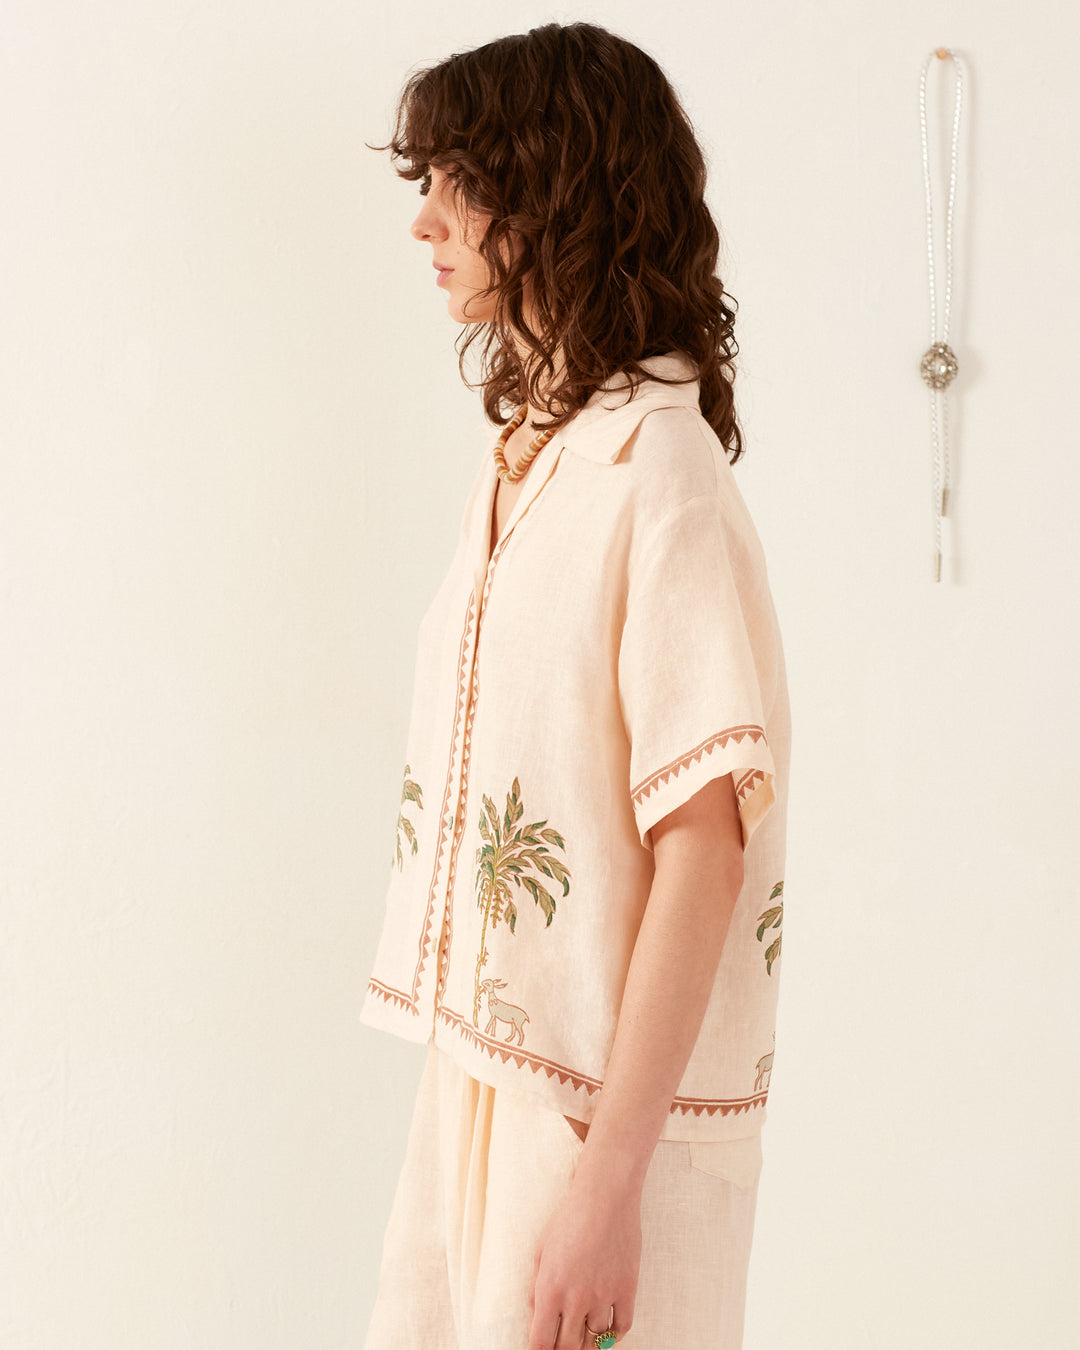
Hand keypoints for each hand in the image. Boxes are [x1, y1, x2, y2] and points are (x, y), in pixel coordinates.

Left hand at [526, 1165, 641, 1349]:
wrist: (605, 1196)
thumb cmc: (569, 1217)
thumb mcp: (541, 1249)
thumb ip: (535, 1286)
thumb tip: (534, 1313)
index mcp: (550, 1289)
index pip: (540, 1342)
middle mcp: (576, 1298)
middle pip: (568, 1347)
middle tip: (560, 1347)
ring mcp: (604, 1296)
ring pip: (594, 1341)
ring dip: (585, 1344)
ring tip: (580, 1339)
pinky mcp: (627, 1289)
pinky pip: (621, 1328)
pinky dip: (613, 1336)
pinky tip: (605, 1331)